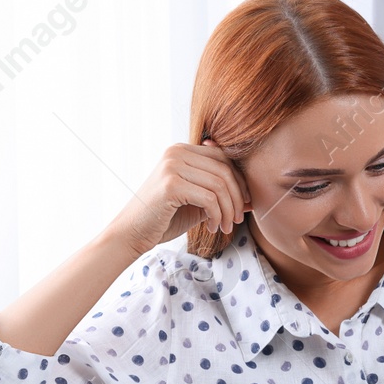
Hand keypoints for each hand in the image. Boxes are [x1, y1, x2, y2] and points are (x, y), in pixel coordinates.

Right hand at [104, 138, 251, 257]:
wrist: (132, 233)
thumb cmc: (164, 218)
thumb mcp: (197, 203)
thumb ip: (219, 196)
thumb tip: (251, 200)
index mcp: (182, 150)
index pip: (223, 158)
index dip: (239, 182)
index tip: (242, 205)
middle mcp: (177, 152)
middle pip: (225, 170)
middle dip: (236, 198)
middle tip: (236, 220)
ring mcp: (172, 166)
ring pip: (219, 185)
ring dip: (228, 211)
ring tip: (225, 227)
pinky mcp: (171, 185)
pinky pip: (209, 199)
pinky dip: (217, 216)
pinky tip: (212, 227)